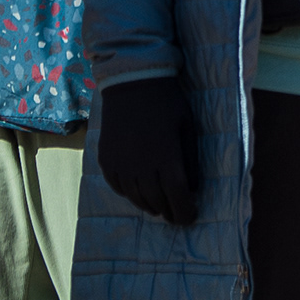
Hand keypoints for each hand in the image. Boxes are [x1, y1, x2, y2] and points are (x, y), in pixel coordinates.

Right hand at [95, 76, 196, 220]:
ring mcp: (121, 164)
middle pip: (157, 201)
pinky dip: (130, 193)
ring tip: (159, 206)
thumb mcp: (187, 129)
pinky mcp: (106, 160)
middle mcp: (141, 166)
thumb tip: (192, 189)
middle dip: (169, 211)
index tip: (190, 217)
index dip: (185, 211)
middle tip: (176, 215)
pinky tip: (138, 191)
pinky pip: (118, 186)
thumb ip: (190, 161)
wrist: (133, 82)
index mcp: (166, 157)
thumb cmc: (167, 103)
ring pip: (136, 197)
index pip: (177, 196)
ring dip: (150, 205)